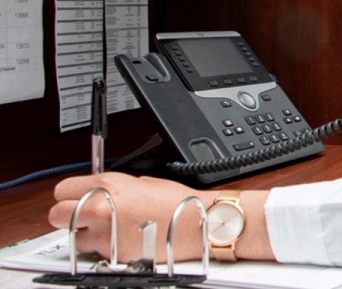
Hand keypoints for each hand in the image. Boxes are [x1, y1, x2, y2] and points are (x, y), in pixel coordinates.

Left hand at [49, 172, 213, 262]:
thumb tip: (100, 193)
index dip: (69, 195)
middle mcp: (100, 207)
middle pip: (56, 214)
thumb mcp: (141, 182)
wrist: (194, 224)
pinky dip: (100, 247)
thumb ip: (114, 187)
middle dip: (66, 215)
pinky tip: (118, 240)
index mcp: (107, 184)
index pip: (62, 189)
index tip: (77, 198)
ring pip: (71, 236)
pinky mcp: (110, 253)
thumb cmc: (176, 202)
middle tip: (82, 216)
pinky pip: (92, 251)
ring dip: (83, 234)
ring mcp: (103, 232)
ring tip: (104, 230)